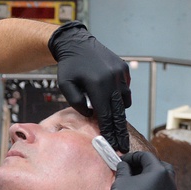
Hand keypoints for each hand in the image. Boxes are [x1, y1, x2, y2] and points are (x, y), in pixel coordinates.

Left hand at [48, 21, 131, 150]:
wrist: (76, 43)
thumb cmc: (68, 66)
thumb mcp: (65, 85)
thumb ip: (76, 102)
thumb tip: (91, 114)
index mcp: (97, 85)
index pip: (105, 114)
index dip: (109, 131)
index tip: (112, 145)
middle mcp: (112, 79)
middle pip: (119, 112)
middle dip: (120, 131)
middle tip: (123, 146)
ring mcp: (120, 74)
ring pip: (124, 101)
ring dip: (119, 112)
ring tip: (115, 124)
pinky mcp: (124, 69)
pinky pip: (125, 89)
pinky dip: (120, 97)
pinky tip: (112, 100)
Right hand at [106, 152, 177, 189]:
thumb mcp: (121, 181)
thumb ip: (124, 169)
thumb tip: (124, 166)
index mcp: (159, 172)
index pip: (146, 156)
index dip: (133, 157)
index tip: (124, 161)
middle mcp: (169, 184)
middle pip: (161, 167)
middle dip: (147, 166)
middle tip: (133, 169)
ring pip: (165, 182)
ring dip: (153, 179)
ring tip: (138, 183)